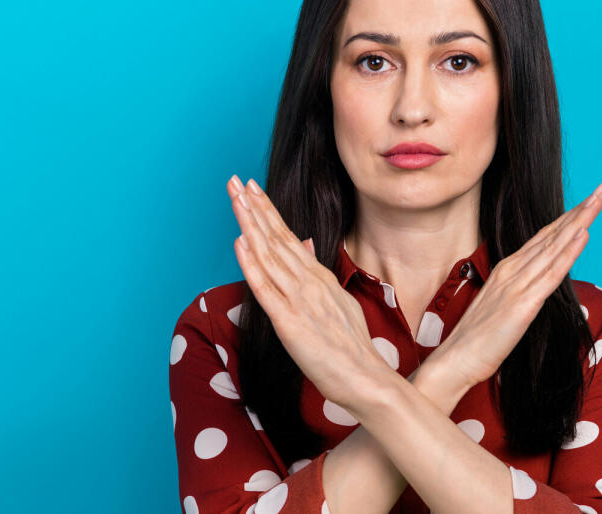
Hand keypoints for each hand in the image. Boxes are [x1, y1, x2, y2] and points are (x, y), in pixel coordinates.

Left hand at [226, 175, 392, 407]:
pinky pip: (266, 289)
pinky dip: (251, 264)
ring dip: (250, 224)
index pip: (289, 237)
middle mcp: (310, 282)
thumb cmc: (352, 347)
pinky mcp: (289, 323)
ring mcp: (299, 300)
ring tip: (235, 197)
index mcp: (320, 277)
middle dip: (254, 207)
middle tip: (236, 180)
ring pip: (269, 255)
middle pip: (277, 238)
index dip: (269, 211)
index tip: (253, 189)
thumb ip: (320, 274)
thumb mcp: (339, 301)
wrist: (366, 377)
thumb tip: (308, 245)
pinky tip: (240, 242)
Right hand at [427, 183, 601, 388]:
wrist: (456, 359)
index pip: (543, 238)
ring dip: (579, 221)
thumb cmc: (477, 339)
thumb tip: (536, 288)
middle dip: (580, 210)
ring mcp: (518, 285)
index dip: (567, 219)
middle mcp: (513, 270)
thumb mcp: (501, 307)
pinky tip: (584, 234)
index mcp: (507, 269)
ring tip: (598, 200)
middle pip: (552, 234)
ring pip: (555, 246)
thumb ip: (518, 292)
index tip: (587, 202)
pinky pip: (552, 274)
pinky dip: (569, 252)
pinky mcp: (524, 304)